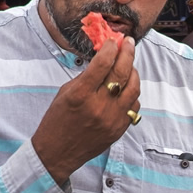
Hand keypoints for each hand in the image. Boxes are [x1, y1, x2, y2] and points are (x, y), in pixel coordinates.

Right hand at [31, 37, 141, 183]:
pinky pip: (134, 104)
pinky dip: (132, 92)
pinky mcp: (121, 127)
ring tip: (129, 63)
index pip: (102, 65)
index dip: (111, 49)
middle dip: (127, 53)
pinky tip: (127, 86)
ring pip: (133, 88)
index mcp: (80, 95)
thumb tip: (105, 59)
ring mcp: (113, 118)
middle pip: (121, 73)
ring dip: (134, 71)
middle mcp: (99, 106)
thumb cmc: (58, 119)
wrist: (59, 151)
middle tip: (129, 43)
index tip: (114, 40)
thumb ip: (86, 77)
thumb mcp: (65, 93)